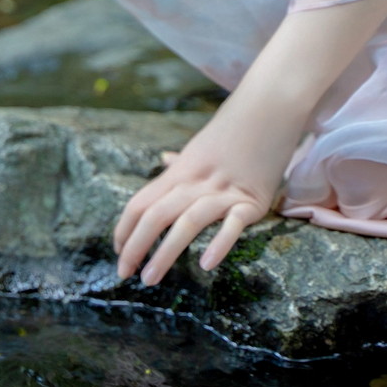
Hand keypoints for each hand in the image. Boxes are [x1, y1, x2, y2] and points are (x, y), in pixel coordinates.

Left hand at [111, 105, 298, 284]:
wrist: (269, 108)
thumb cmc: (233, 132)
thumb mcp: (199, 147)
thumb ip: (180, 163)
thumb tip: (164, 161)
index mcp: (179, 171)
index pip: (140, 202)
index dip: (124, 229)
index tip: (117, 252)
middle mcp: (195, 181)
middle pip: (156, 215)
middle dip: (135, 246)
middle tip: (123, 274)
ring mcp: (224, 190)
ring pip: (186, 222)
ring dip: (165, 253)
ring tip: (149, 279)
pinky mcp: (253, 199)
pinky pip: (232, 223)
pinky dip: (219, 243)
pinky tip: (205, 264)